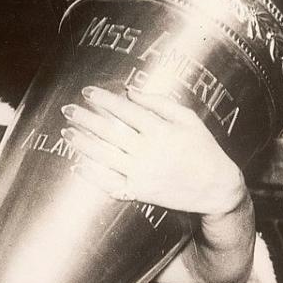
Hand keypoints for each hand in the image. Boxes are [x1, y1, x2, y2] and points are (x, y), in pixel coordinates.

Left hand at [61, 86, 246, 216]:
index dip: (103, 100)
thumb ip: (159, 103)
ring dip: (82, 143)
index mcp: (161, 130)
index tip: (87, 91)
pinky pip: (109, 183)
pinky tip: (78, 164)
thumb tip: (130, 90)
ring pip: (104, 156)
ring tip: (66, 132)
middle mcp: (148, 152)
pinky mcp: (138, 192)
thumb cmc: (203, 149)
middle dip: (85, 118)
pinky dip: (92, 174)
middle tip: (67, 109)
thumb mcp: (188, 119)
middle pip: (109, 131)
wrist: (215, 188)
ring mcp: (141, 173)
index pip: (124, 110)